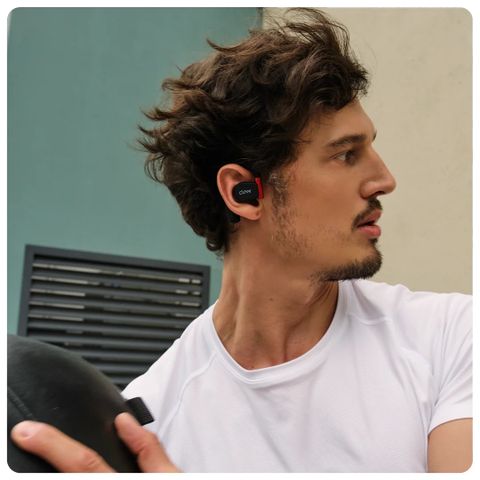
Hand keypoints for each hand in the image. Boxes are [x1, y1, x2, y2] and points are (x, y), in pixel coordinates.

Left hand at [10, 412, 179, 471]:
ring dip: (51, 478)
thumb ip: (148, 449)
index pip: (84, 464)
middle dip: (45, 460)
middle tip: (25, 440)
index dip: (53, 445)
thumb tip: (124, 423)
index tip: (29, 433)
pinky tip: (60, 475)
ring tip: (40, 465)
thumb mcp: (172, 477)